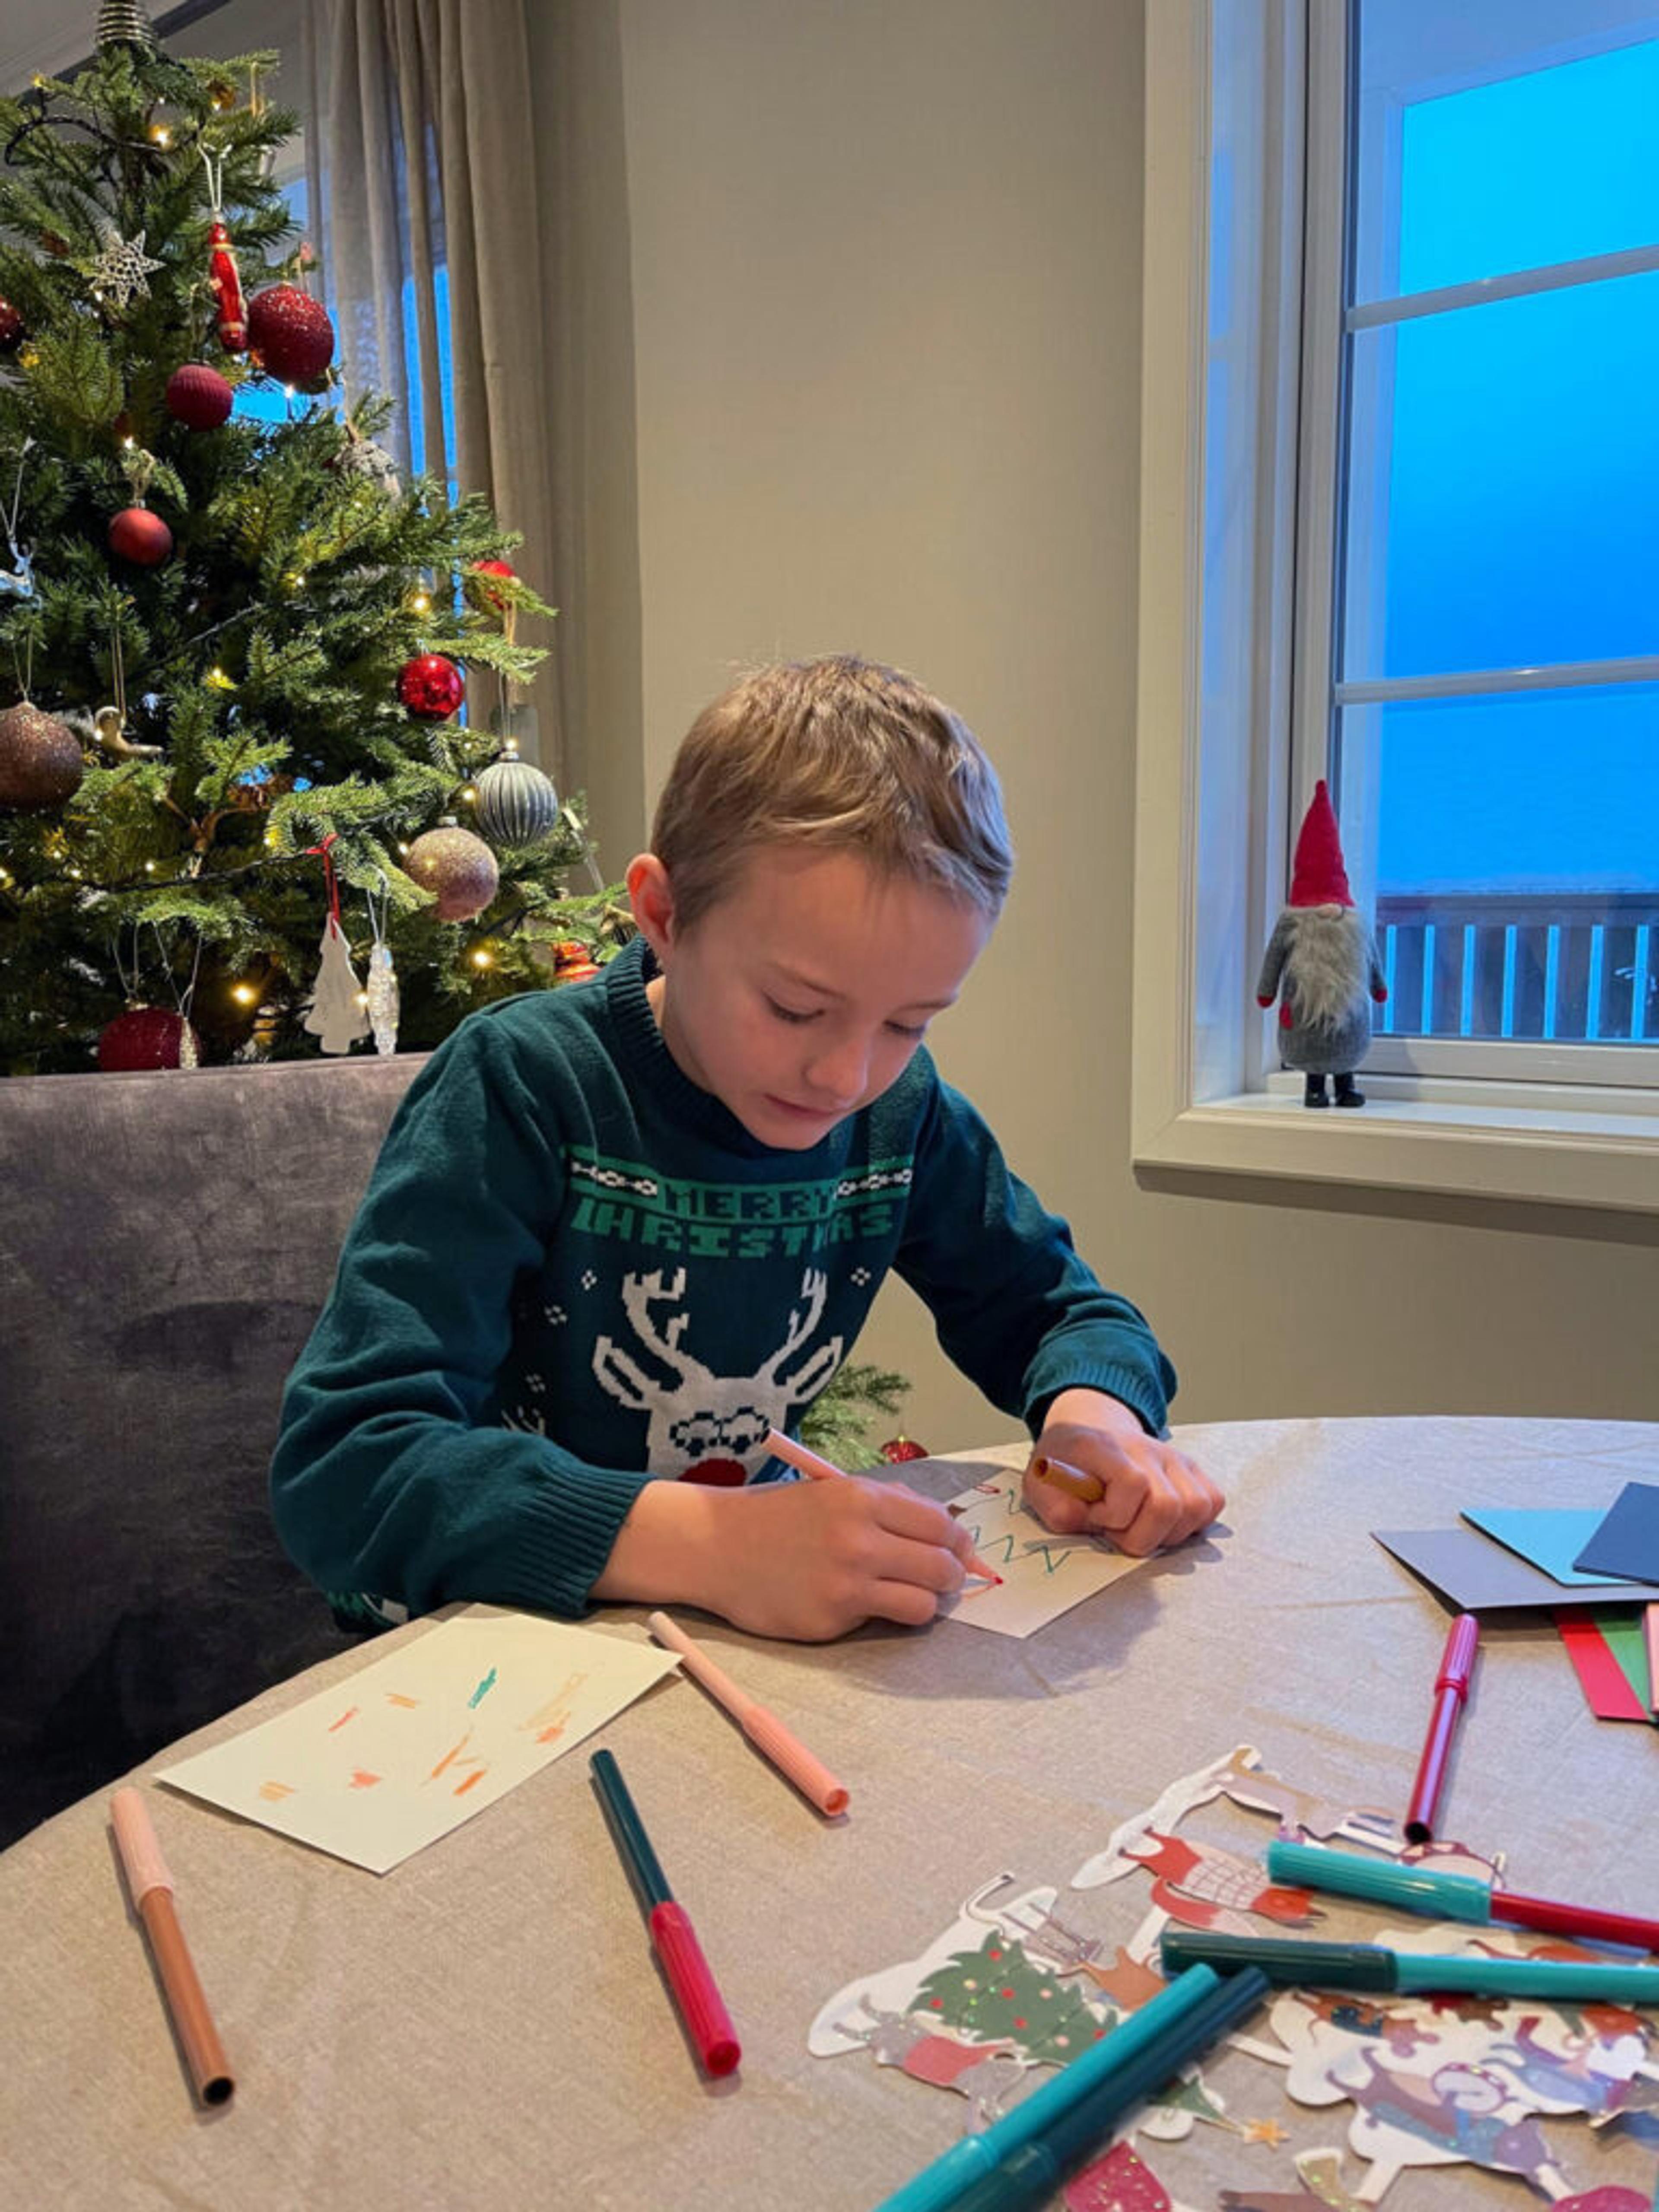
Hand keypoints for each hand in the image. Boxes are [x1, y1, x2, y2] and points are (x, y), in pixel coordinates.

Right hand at [596, 1469, 978, 1640]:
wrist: (716, 1546)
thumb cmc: (778, 1516)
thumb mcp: (833, 1491)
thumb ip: (890, 1504)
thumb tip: (948, 1528)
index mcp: (862, 1499)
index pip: (941, 1524)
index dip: (960, 1542)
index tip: (960, 1551)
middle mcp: (859, 1540)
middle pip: (941, 1567)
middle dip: (951, 1576)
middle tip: (942, 1579)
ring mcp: (846, 1584)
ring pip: (922, 1605)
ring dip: (925, 1603)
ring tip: (908, 1596)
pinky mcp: (831, 1621)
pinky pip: (880, 1623)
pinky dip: (880, 1616)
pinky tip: (858, 1603)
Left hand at [1023, 1392, 1223, 1555]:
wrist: (1086, 1429)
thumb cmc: (1064, 1462)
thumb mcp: (1039, 1484)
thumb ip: (1055, 1508)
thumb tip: (1088, 1523)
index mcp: (1105, 1446)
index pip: (1132, 1484)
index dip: (1114, 1515)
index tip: (1095, 1517)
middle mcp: (1146, 1449)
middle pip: (1168, 1505)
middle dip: (1141, 1536)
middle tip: (1117, 1531)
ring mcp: (1174, 1458)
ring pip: (1196, 1507)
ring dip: (1168, 1534)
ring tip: (1139, 1527)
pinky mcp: (1191, 1469)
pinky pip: (1212, 1502)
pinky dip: (1192, 1524)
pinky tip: (1162, 1523)